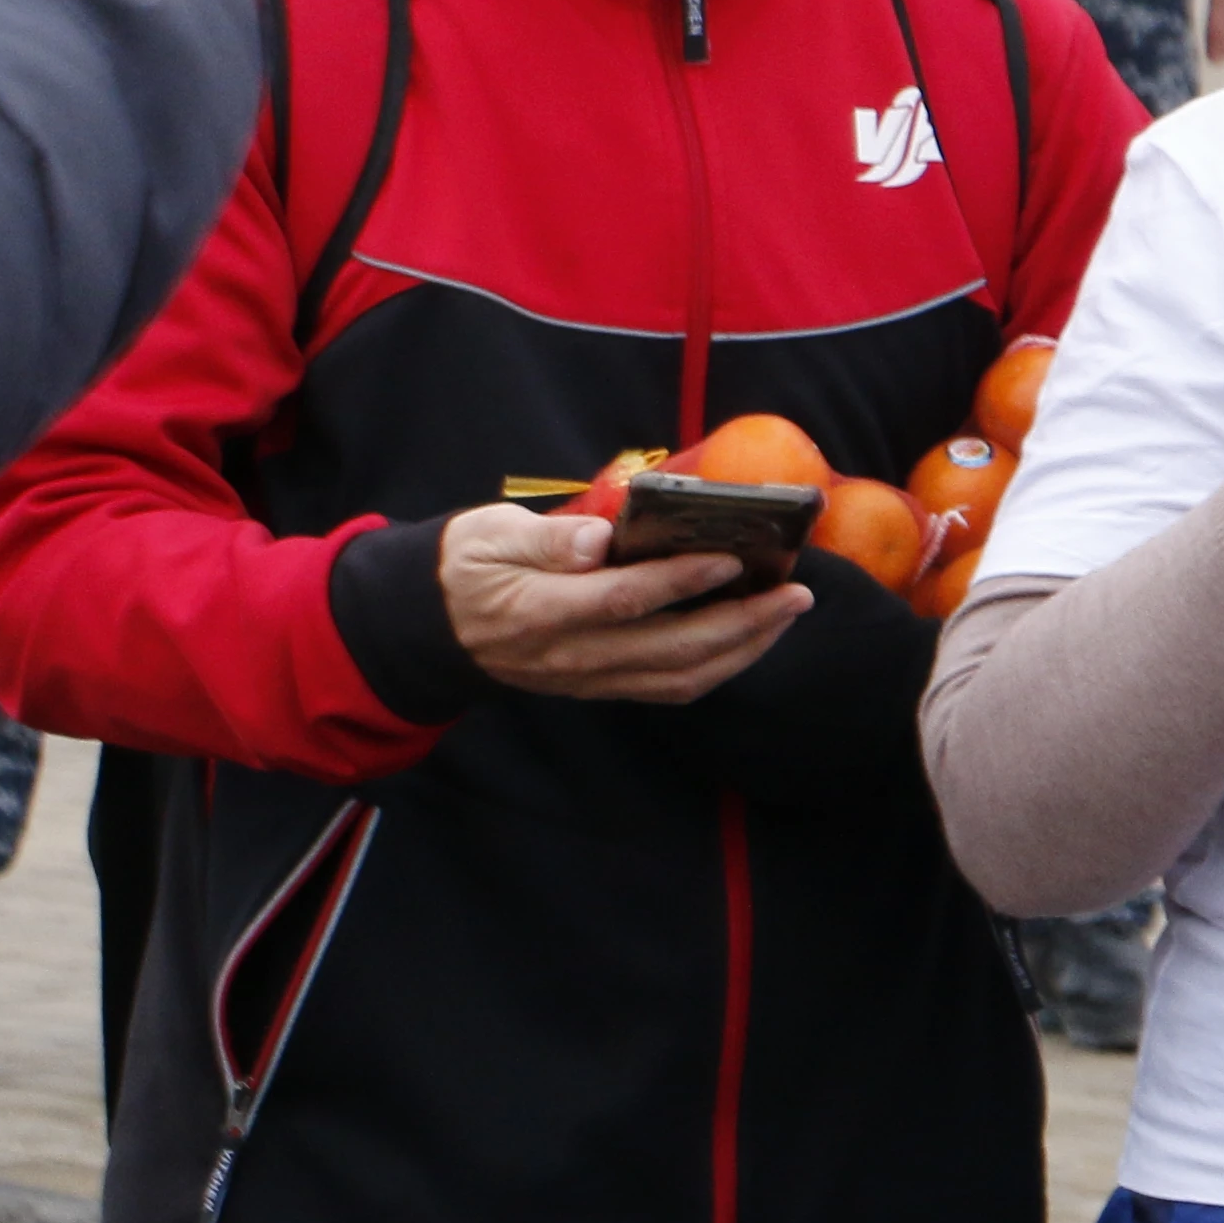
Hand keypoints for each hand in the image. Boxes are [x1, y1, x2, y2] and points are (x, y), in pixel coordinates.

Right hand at [440, 503, 813, 703]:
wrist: (429, 625)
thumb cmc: (467, 565)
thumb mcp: (489, 535)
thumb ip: (545, 539)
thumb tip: (599, 538)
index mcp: (538, 610)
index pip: (621, 600)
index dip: (679, 581)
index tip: (729, 556)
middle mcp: (569, 655)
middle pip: (668, 650)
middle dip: (741, 624)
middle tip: (794, 592)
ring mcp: (586, 678)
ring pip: (677, 678)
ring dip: (742, 649)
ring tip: (785, 612)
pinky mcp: (598, 686)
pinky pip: (667, 688)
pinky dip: (718, 666)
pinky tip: (749, 636)